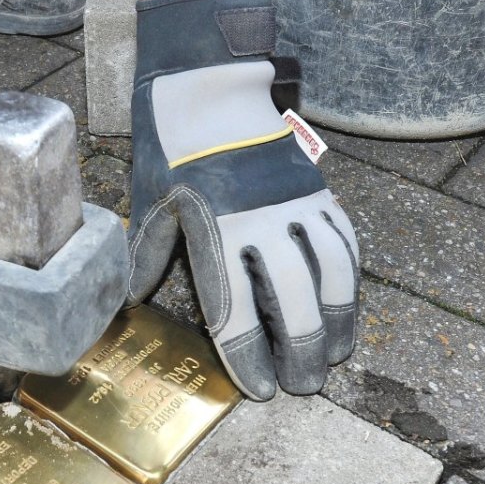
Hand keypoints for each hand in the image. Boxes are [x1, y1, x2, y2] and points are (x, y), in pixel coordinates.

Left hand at [127, 0, 358, 399]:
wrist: (209, 94)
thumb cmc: (172, 154)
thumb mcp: (151, 205)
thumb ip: (147, 255)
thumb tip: (133, 299)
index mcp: (214, 233)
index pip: (234, 311)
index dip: (247, 356)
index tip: (256, 388)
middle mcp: (260, 224)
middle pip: (292, 302)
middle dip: (300, 351)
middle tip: (302, 386)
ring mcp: (294, 206)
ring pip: (330, 275)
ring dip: (336, 321)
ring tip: (334, 356)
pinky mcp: (316, 191)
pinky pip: (343, 242)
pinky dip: (350, 280)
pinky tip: (347, 307)